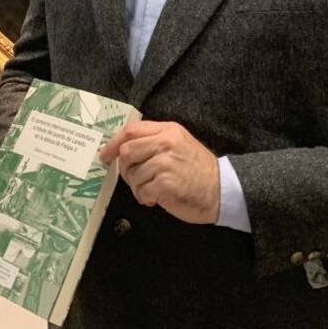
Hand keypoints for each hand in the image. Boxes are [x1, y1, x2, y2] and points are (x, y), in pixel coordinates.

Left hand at [100, 120, 220, 224]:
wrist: (221, 189)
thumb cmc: (198, 169)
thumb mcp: (179, 144)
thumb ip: (155, 140)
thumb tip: (123, 147)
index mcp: (168, 130)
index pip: (131, 130)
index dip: (113, 143)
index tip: (105, 155)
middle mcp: (166, 143)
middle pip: (126, 152)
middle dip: (125, 169)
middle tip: (134, 179)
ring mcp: (165, 163)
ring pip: (132, 174)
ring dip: (137, 187)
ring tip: (151, 190)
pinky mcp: (166, 184)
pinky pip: (141, 191)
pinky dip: (145, 198)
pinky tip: (157, 198)